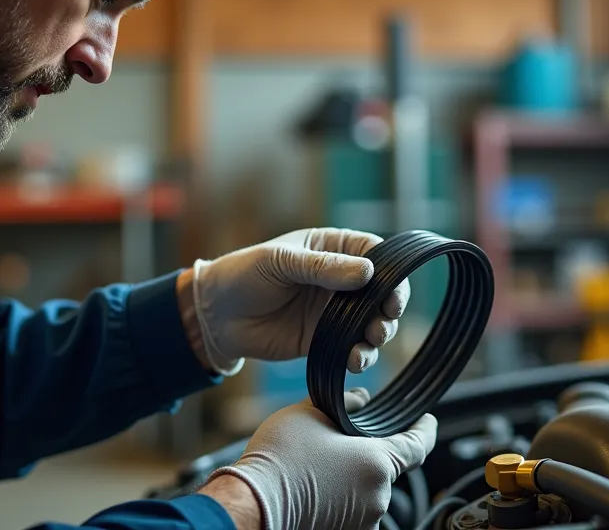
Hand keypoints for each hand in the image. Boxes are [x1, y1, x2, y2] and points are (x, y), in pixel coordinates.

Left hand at [186, 227, 410, 374]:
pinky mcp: (326, 340)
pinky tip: (355, 359)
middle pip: (383, 291)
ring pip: (373, 322)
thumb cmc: (244, 275)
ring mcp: (335, 312)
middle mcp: (340, 280)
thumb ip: (322, 268)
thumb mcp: (281, 263)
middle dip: (390, 307)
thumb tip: (367, 273)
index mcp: (332, 249)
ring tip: (371, 340)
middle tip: (385, 319)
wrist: (216, 316)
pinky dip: (360, 355)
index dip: (391, 271)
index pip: (375, 254)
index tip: (391, 290)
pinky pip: (353, 348)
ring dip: (380, 333)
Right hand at [211, 388, 437, 529]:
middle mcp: (378, 496)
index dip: (425, 429)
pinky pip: (353, 509)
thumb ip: (346, 402)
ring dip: (353, 477)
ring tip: (319, 466)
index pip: (419, 444)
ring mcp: (364, 520)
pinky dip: (341, 497)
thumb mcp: (311, 412)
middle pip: (386, 467)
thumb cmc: (281, 457)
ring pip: (367, 489)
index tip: (426, 420)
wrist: (253, 502)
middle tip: (339, 441)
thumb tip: (362, 398)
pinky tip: (317, 486)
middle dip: (369, 452)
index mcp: (378, 462)